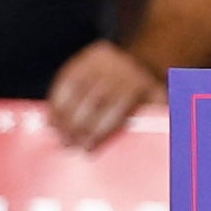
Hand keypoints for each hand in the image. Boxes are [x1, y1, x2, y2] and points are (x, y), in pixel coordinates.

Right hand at [48, 40, 162, 150]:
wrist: (141, 61)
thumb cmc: (147, 95)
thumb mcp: (157, 106)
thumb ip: (153, 124)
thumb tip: (158, 150)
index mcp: (137, 85)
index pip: (115, 109)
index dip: (98, 130)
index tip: (87, 147)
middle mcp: (117, 71)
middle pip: (94, 100)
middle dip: (78, 125)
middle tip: (67, 145)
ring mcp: (99, 63)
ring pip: (76, 90)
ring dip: (63, 114)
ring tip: (57, 134)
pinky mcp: (83, 60)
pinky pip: (65, 79)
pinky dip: (56, 99)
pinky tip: (52, 117)